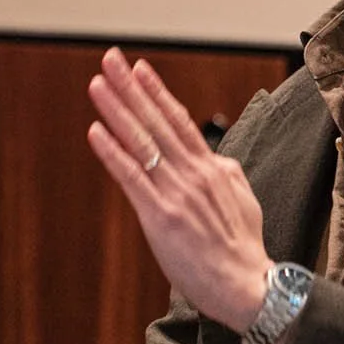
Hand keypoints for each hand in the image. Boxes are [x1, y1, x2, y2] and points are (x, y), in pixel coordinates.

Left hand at [86, 48, 269, 334]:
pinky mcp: (160, 216)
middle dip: (132, 88)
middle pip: (159, 121)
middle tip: (112, 58)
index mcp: (214, 169)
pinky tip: (96, 132)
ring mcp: (177, 193)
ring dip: (118, 110)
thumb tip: (213, 159)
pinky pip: (132, 177)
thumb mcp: (243, 201)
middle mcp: (195, 173)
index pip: (180, 122)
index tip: (140, 69)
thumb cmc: (244, 251)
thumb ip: (224, 176)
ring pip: (143, 142)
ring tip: (98, 84)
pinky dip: (113, 152)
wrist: (247, 284)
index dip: (158, 94)